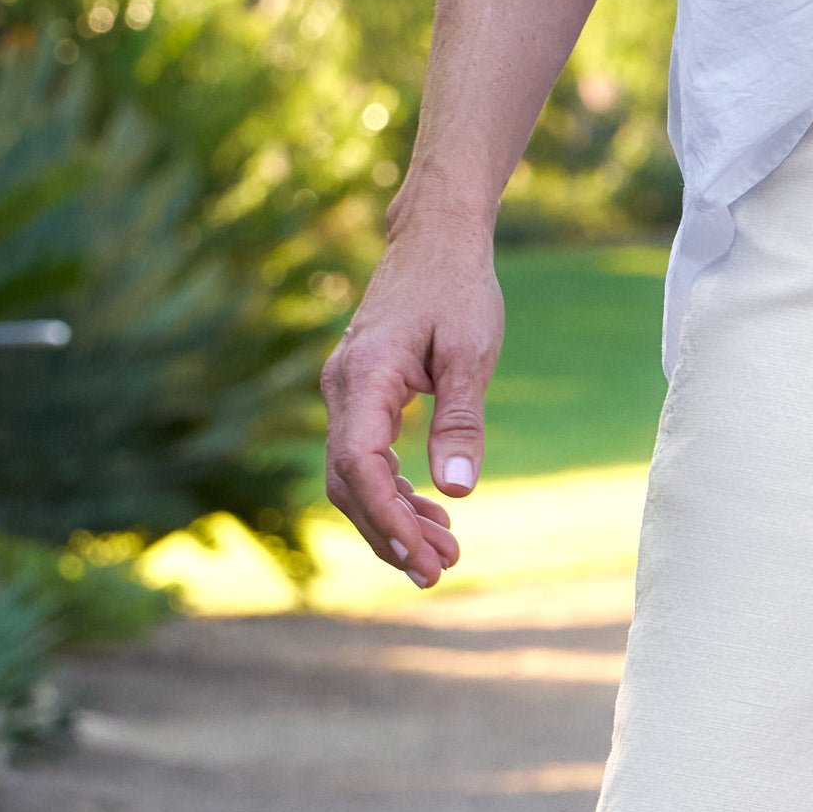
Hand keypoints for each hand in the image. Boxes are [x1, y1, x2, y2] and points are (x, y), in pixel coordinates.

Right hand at [320, 212, 505, 589]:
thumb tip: (456, 490)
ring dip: (393, 519)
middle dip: (389, 534)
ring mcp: (347, 392)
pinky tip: (431, 512)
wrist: (437, 238)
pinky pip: (366, 456)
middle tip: (438, 574)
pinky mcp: (363, 394)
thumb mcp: (469, 353)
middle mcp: (343, 388)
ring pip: (354, 475)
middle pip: (349, 482)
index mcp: (365, 377)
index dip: (385, 519)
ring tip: (444, 554)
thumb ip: (460, 421)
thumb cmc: (458, 287)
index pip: (359, 465)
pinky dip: (394, 491)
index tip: (421, 560)